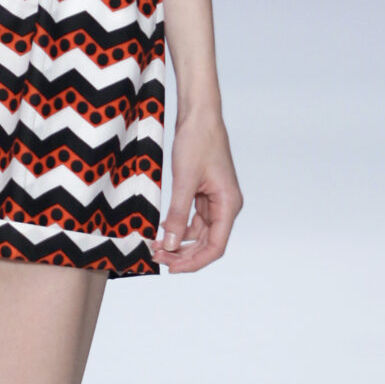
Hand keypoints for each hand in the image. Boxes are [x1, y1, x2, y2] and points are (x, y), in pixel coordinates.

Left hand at [153, 104, 241, 272]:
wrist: (199, 115)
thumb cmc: (197, 141)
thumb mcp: (183, 180)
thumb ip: (177, 215)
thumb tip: (170, 244)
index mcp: (228, 204)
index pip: (215, 247)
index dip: (194, 262)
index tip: (171, 268)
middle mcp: (226, 206)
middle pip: (207, 244)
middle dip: (182, 254)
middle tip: (156, 257)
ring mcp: (216, 200)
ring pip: (199, 234)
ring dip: (179, 243)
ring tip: (155, 247)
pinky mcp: (205, 194)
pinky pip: (193, 220)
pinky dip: (178, 228)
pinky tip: (162, 231)